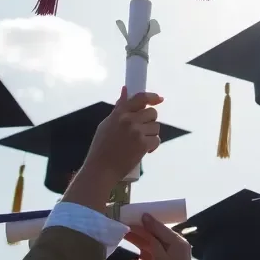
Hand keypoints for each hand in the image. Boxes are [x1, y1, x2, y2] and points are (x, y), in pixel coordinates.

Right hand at [62, 87, 163, 210]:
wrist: (100, 170)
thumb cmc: (101, 148)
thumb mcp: (106, 124)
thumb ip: (119, 108)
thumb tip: (125, 90)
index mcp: (120, 113)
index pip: (140, 98)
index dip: (152, 97)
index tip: (159, 99)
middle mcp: (129, 120)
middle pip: (152, 113)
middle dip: (150, 121)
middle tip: (143, 130)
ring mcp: (136, 132)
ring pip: (156, 127)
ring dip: (151, 134)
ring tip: (140, 142)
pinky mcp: (143, 145)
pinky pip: (156, 140)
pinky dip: (153, 146)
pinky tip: (145, 150)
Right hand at [125, 211, 195, 259]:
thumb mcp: (161, 257)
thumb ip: (153, 239)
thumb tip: (146, 218)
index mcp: (177, 242)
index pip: (160, 228)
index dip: (146, 222)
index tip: (133, 216)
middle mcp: (174, 249)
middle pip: (154, 238)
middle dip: (139, 233)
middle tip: (124, 227)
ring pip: (151, 250)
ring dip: (138, 246)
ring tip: (124, 239)